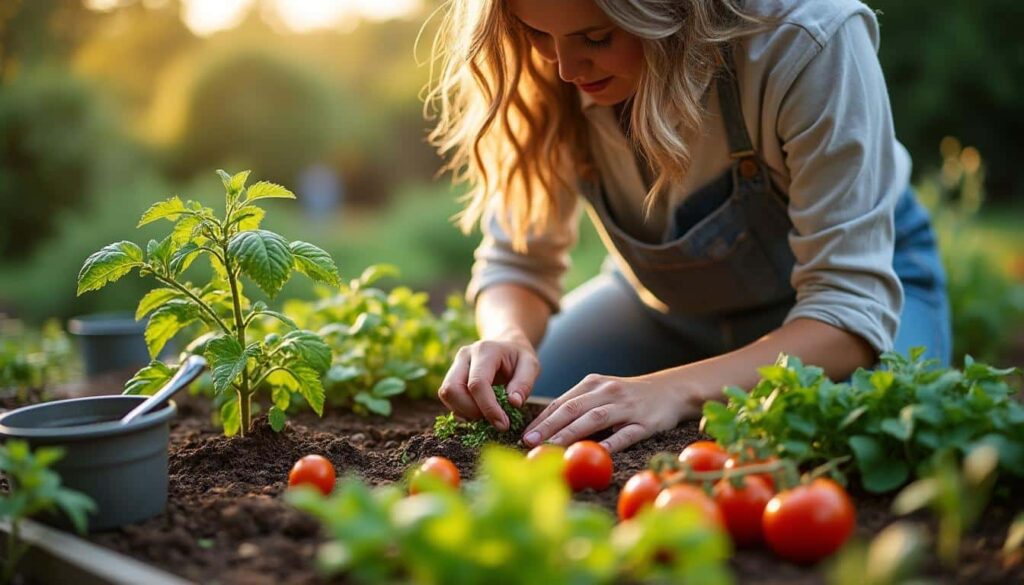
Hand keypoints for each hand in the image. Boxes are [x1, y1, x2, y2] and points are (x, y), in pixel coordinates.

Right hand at [437, 334, 539, 430]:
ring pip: (446, 394)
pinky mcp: (451, 376)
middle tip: (493, 420)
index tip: (503, 424)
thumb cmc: (519, 357)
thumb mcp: (531, 365)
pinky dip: (461, 410)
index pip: (477, 383)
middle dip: (470, 411)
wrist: (507, 346)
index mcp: (485, 351)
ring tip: (487, 415)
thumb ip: (524, 383)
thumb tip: (514, 403)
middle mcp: (464, 356)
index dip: (488, 408)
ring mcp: (455, 365)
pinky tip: (479, 411)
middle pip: (452, 389)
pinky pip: (448, 398)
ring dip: (464, 412)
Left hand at [520, 370, 702, 452]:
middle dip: (549, 427)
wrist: (670, 390)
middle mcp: (607, 392)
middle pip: (573, 409)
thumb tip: (546, 429)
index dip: (542, 419)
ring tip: (552, 448)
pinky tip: (596, 452)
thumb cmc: (629, 397)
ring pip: (595, 419)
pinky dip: (611, 442)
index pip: (562, 402)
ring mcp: (626, 406)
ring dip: (571, 434)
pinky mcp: (645, 422)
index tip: (524, 436)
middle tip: (530, 443)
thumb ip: (578, 407)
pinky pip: (626, 434)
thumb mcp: (602, 393)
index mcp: (592, 384)